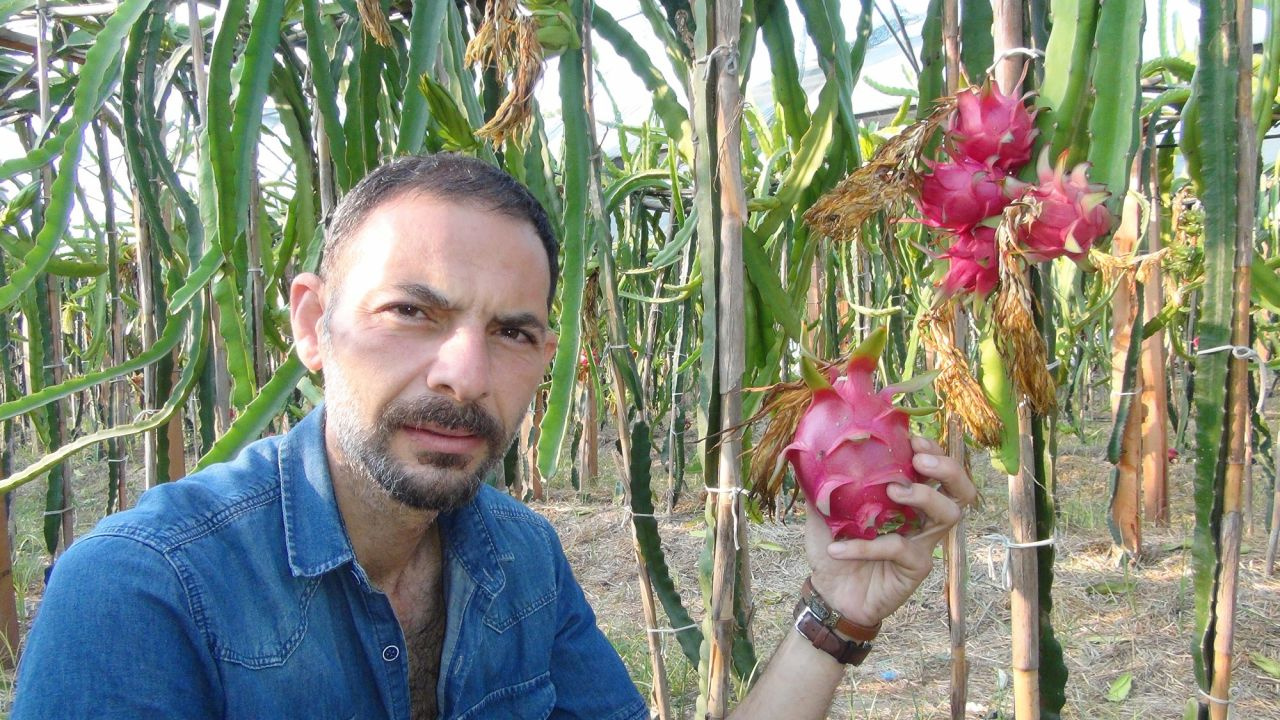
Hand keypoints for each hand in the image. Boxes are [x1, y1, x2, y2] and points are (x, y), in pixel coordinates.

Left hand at [803, 436, 975, 627]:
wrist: (828, 593)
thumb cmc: (832, 548)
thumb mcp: (822, 511)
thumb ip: (821, 483)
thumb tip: (804, 449)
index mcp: (905, 498)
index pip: (936, 468)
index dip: (934, 450)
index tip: (913, 438)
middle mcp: (922, 518)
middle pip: (960, 489)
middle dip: (948, 468)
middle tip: (920, 460)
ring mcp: (922, 543)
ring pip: (948, 515)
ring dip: (923, 496)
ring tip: (892, 490)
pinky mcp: (915, 568)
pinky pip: (900, 548)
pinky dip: (867, 546)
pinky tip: (838, 548)